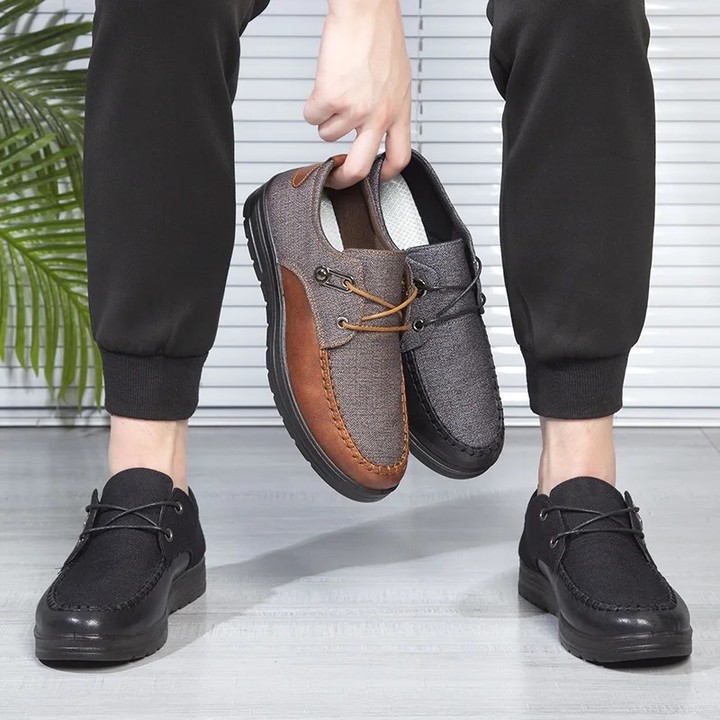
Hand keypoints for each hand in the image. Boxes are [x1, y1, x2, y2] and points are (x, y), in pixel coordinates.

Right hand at [305, 0, 411, 188]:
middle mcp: (379, 114)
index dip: (386, 173)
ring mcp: (355, 110)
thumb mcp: (397, 78)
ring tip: (333, 91)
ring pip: (328, 134)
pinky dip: (311, 104)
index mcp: (399, 110)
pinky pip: (311, 116)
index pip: (400, 156)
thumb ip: (387, 105)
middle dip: (344, 179)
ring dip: (324, 117)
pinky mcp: (332, 99)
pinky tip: (322, 85)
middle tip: (335, 178)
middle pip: (361, 166)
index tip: (376, 176)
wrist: (365, 10)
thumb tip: (372, 124)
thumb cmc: (379, 34)